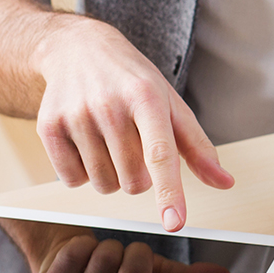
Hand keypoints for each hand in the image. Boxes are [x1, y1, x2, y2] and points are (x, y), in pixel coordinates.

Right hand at [30, 15, 234, 230]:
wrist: (78, 49)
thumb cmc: (132, 82)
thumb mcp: (170, 104)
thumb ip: (197, 147)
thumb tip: (225, 182)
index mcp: (147, 97)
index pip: (161, 154)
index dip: (169, 192)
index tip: (174, 222)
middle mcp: (109, 105)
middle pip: (133, 181)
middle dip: (140, 176)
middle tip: (134, 145)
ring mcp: (76, 115)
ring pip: (103, 185)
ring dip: (112, 176)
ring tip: (110, 143)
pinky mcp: (48, 127)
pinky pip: (72, 180)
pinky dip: (83, 173)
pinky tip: (86, 144)